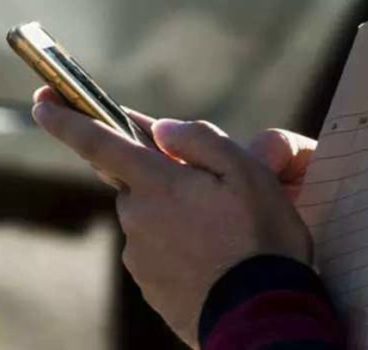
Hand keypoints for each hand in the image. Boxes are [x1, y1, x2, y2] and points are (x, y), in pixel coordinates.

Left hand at [32, 87, 311, 346]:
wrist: (261, 314)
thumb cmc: (261, 238)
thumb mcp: (248, 173)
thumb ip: (201, 140)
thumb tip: (162, 129)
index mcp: (158, 184)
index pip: (100, 143)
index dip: (67, 120)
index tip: (42, 104)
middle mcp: (138, 217)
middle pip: (136, 184)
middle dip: (161, 180)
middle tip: (208, 196)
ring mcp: (140, 255)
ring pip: (149, 218)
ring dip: (174, 217)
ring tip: (219, 235)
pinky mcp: (150, 285)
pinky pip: (156, 252)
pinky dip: (177, 247)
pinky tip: (210, 258)